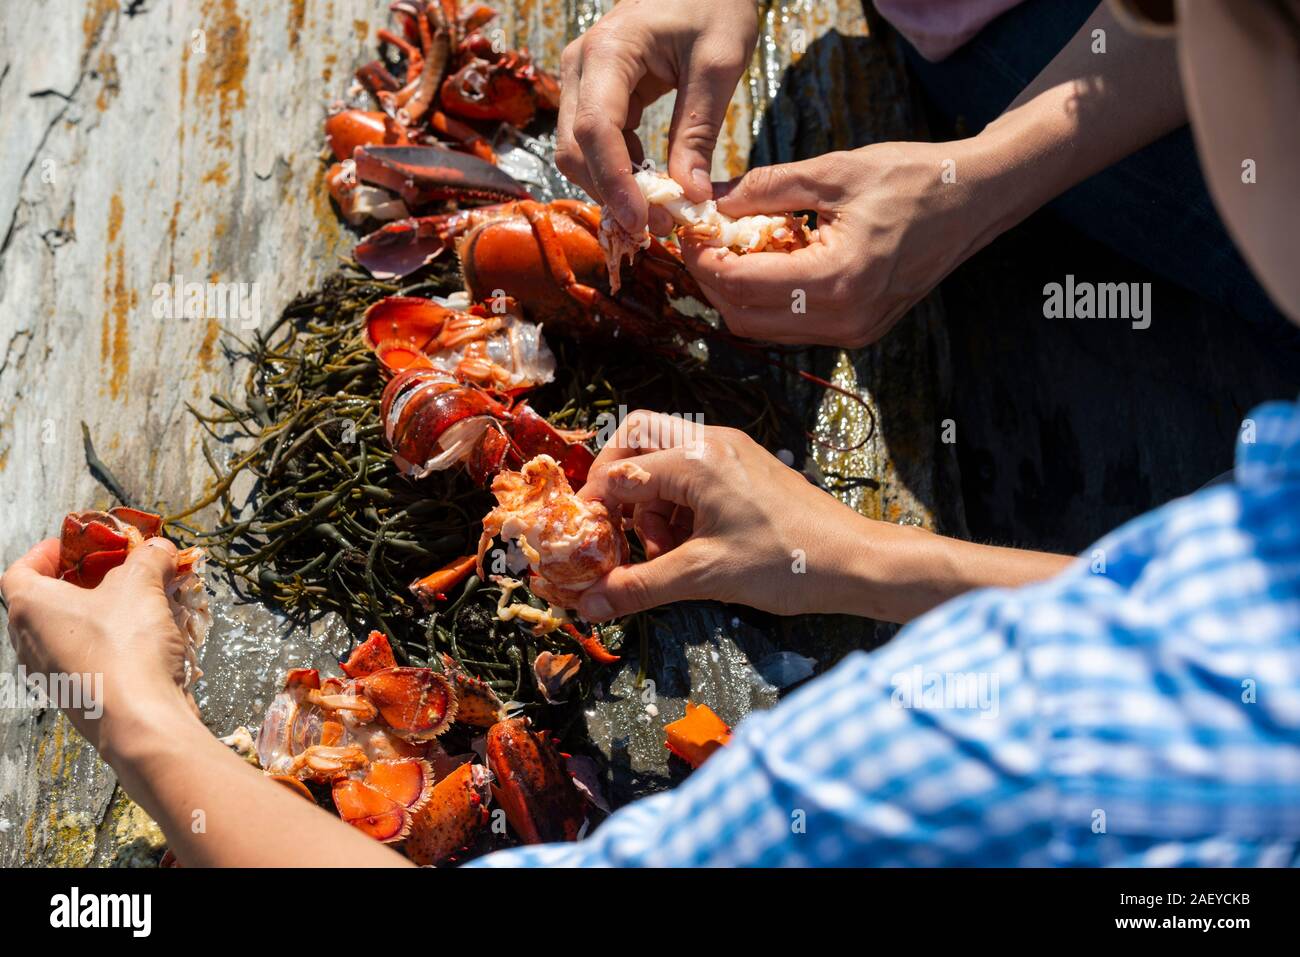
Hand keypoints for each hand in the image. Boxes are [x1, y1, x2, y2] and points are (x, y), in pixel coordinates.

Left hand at [1, 537, 197, 760]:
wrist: (141, 719)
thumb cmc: (126, 649)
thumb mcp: (142, 586)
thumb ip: (149, 558)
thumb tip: (159, 548)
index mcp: (30, 607)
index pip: (20, 569)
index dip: (48, 552)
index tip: (77, 546)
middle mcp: (29, 641)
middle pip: (47, 599)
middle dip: (84, 581)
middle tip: (117, 569)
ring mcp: (50, 673)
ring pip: (69, 630)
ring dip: (101, 612)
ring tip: (140, 601)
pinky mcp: (75, 695)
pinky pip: (87, 657)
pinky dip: (110, 642)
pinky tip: (146, 637)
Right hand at [556, 0, 757, 233]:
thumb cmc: (715, 4)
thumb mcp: (719, 63)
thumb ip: (699, 130)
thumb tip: (689, 195)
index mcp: (608, 52)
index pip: (595, 131)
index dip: (614, 183)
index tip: (642, 221)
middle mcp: (580, 67)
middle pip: (573, 149)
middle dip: (610, 193)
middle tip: (657, 225)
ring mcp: (581, 80)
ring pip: (577, 152)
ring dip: (611, 187)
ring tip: (658, 211)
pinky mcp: (593, 93)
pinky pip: (594, 144)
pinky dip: (618, 172)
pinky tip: (651, 185)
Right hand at [576, 412, 902, 620]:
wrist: (855, 562)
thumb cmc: (786, 563)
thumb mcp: (705, 576)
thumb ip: (641, 586)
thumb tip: (588, 605)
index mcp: (698, 460)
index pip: (621, 471)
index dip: (595, 508)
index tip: (583, 542)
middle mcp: (712, 443)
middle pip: (638, 441)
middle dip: (619, 486)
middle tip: (614, 530)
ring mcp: (732, 453)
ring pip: (665, 461)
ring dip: (651, 504)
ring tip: (662, 552)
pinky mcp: (746, 470)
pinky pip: (694, 475)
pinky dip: (678, 506)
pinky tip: (688, 546)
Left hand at [682, 139, 1004, 347]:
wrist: (973, 200)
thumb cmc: (911, 178)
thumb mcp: (833, 171)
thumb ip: (765, 188)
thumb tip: (710, 200)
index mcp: (837, 279)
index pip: (742, 284)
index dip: (702, 261)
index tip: (687, 232)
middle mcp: (844, 319)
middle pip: (744, 319)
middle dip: (711, 283)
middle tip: (699, 244)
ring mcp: (854, 332)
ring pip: (766, 330)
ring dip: (737, 295)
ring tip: (729, 250)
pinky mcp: (859, 331)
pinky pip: (793, 327)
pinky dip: (768, 301)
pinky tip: (767, 262)